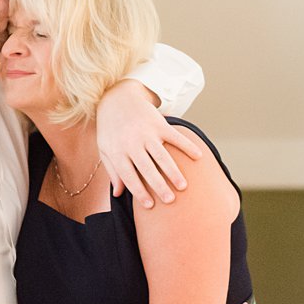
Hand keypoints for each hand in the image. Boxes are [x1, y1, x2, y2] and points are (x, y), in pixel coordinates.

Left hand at [96, 80, 203, 208]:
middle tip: (170, 200)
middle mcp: (132, 143)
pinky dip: (187, 146)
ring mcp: (147, 133)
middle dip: (159, 186)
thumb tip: (118, 194)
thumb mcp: (106, 149)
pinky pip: (175, 137)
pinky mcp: (159, 124)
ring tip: (183, 186)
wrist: (117, 98)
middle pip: (147, 169)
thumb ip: (113, 171)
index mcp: (118, 152)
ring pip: (162, 156)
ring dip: (173, 171)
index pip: (129, 176)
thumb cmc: (110, 128)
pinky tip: (198, 156)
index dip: (139, 192)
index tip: (150, 205)